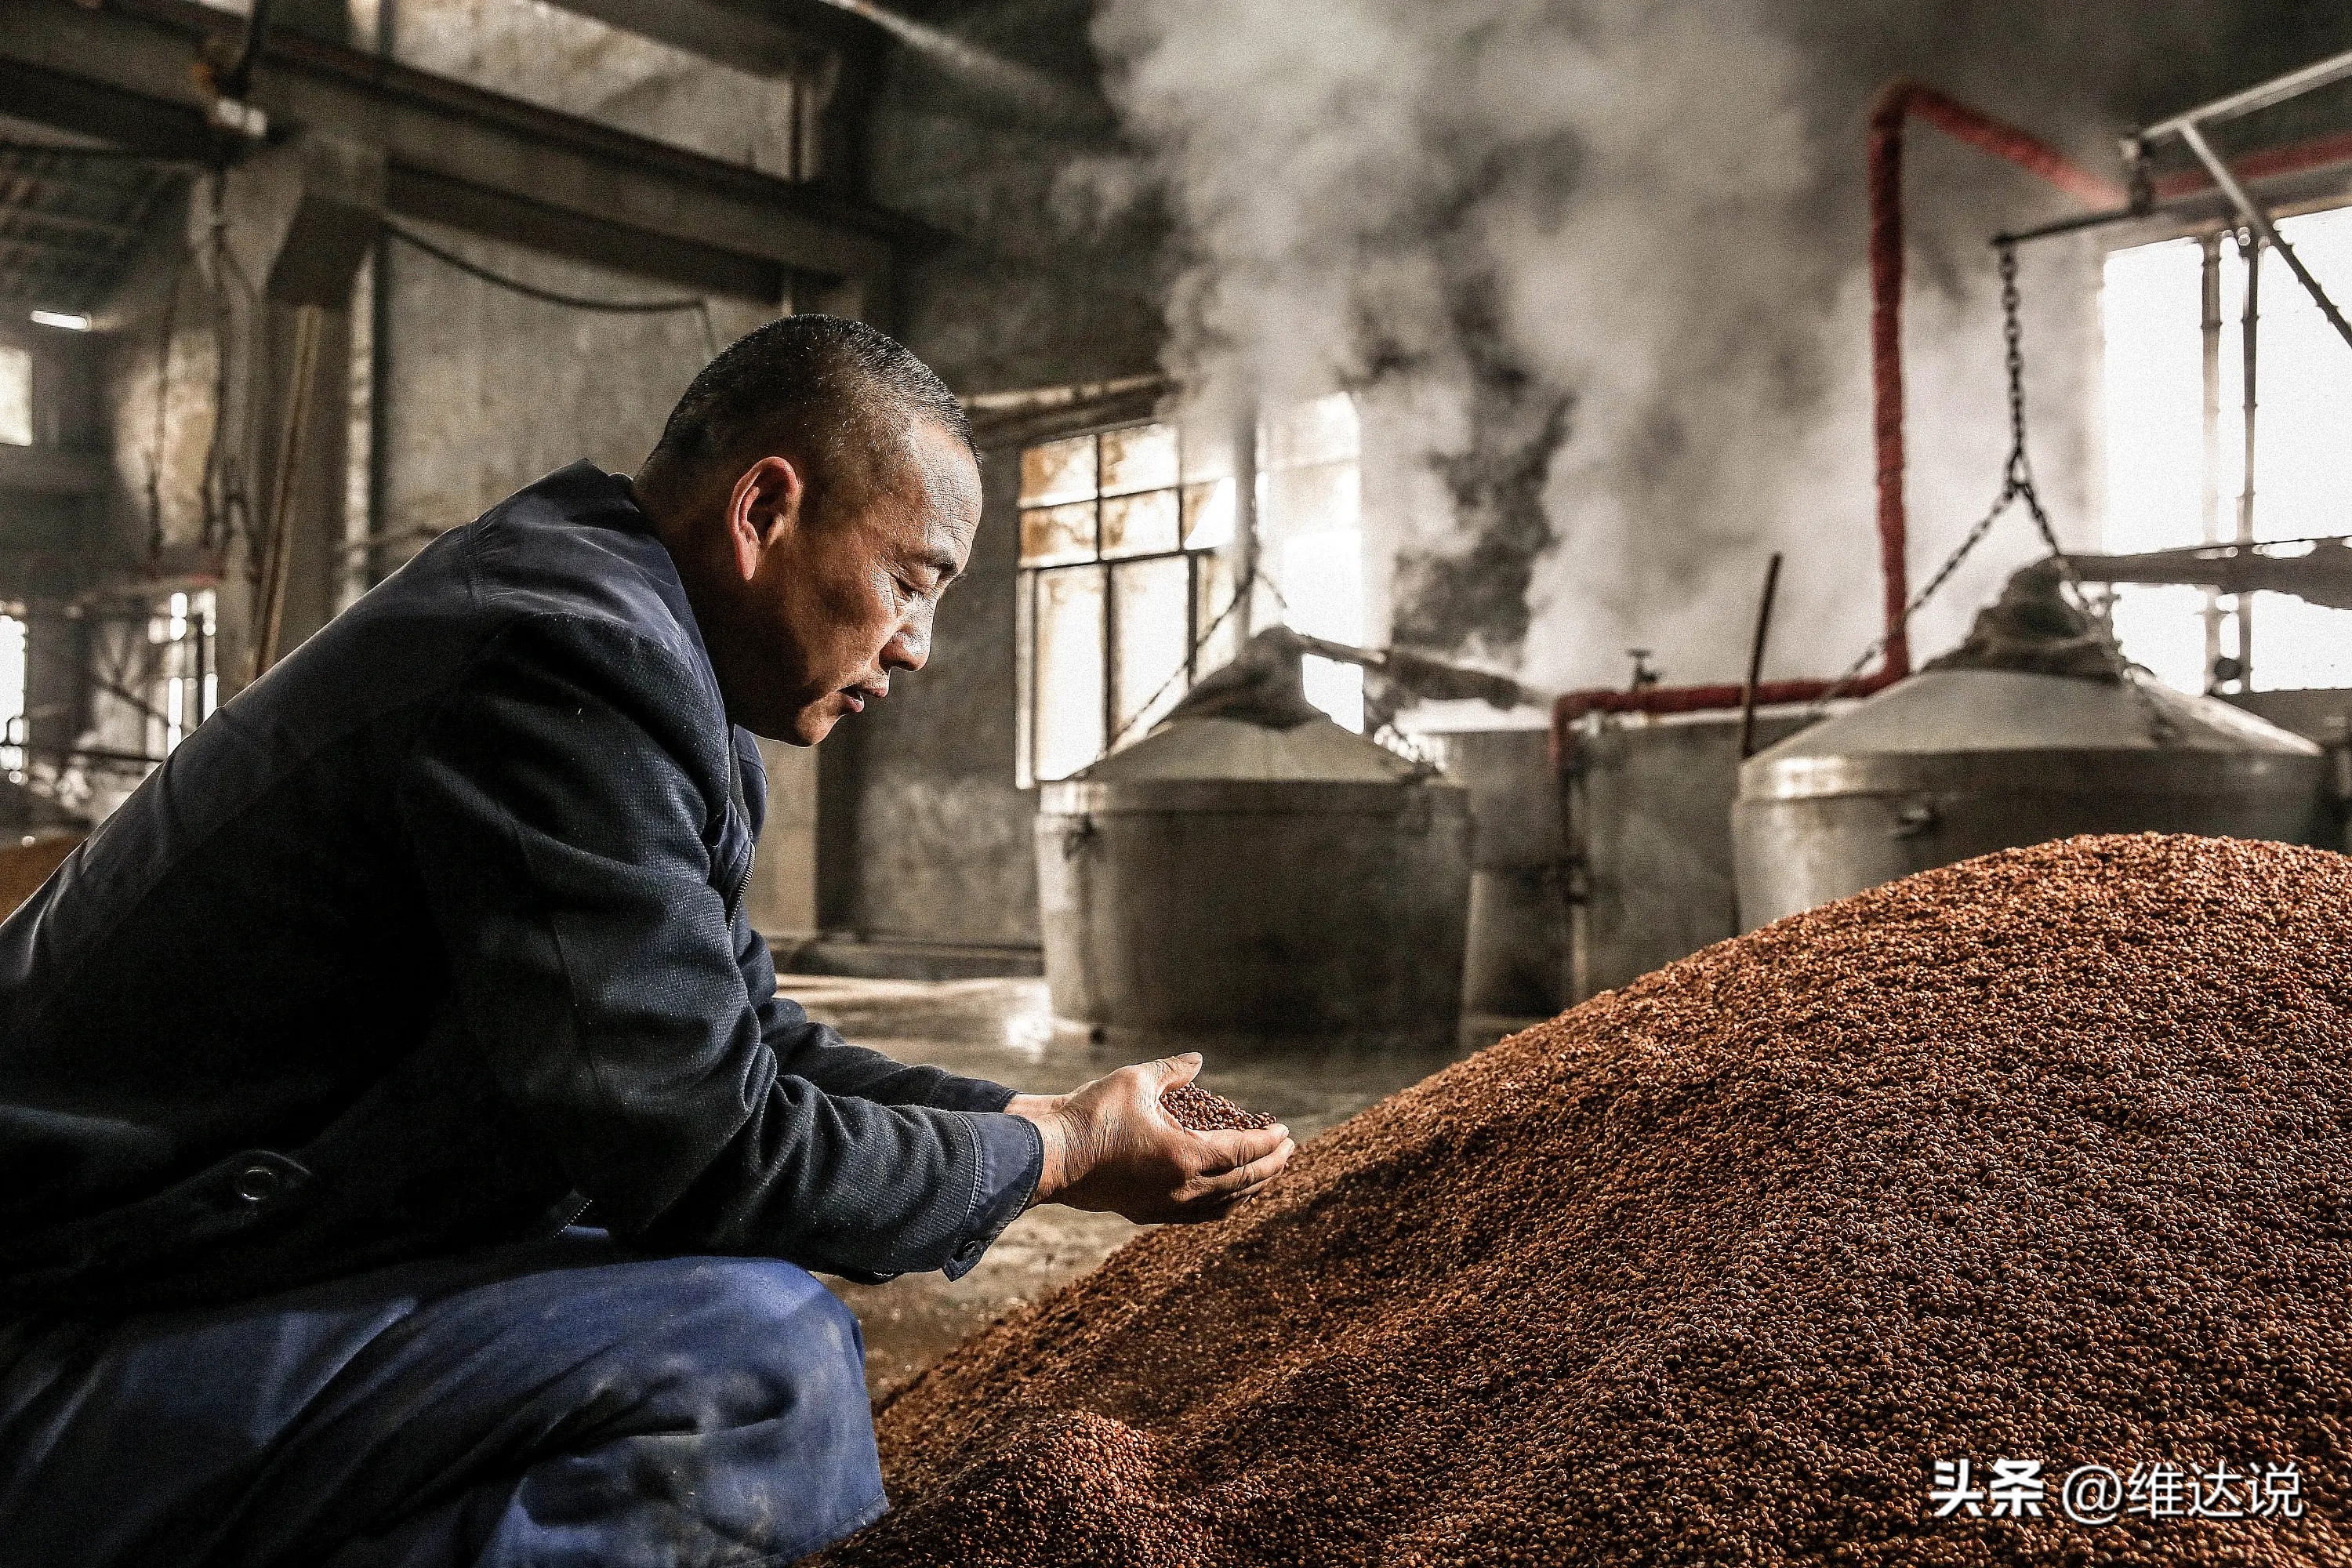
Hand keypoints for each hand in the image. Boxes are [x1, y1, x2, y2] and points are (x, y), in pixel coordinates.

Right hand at [1005, 1053, 1293, 1224]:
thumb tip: (1197, 1061)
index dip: (1269, 1142)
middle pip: (1243, 1183)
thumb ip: (1172, 1070)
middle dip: (1271, 1166)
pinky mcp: (1147, 1213)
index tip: (1286, 1132)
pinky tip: (1225, 1194)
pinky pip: (1200, 1215)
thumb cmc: (1091, 1115)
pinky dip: (1223, 1203)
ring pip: (1224, 1205)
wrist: (1049, 1156)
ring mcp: (1166, 1207)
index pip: (1244, 1152)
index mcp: (1185, 1157)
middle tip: (1287, 1151)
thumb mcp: (1136, 1080)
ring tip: (1264, 1172)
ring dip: (1250, 1188)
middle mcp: (1182, 1190)